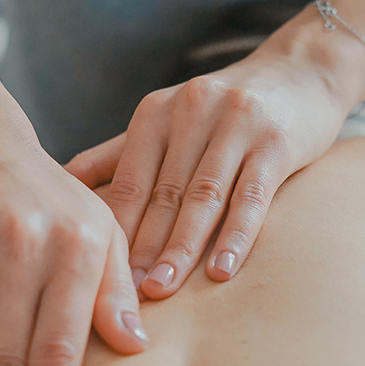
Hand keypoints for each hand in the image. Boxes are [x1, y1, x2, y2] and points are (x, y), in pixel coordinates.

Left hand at [65, 44, 349, 297]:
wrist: (300, 71)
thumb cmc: (223, 110)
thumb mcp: (167, 119)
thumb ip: (118, 153)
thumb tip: (64, 181)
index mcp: (156, 113)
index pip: (128, 181)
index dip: (114, 231)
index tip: (99, 275)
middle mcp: (191, 112)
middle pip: (162, 194)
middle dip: (142, 248)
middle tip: (125, 295)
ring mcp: (236, 124)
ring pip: (203, 198)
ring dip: (181, 248)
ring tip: (162, 289)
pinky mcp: (276, 141)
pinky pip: (252, 196)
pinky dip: (236, 236)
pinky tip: (222, 271)